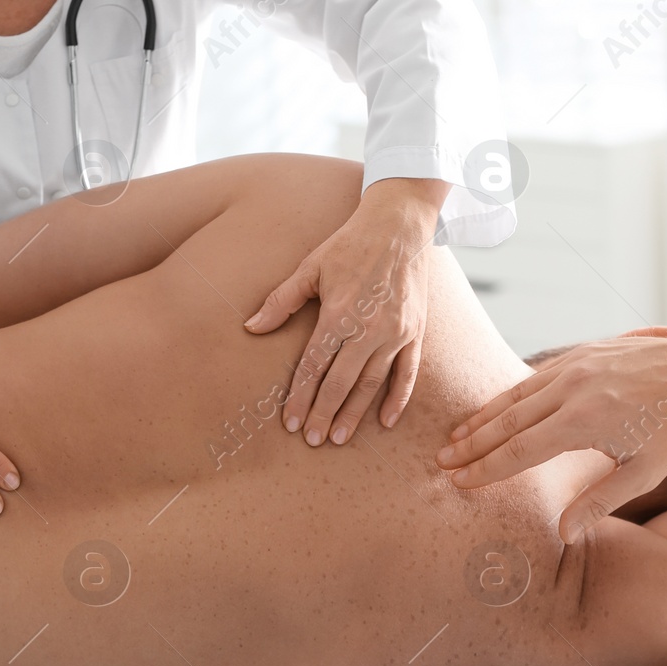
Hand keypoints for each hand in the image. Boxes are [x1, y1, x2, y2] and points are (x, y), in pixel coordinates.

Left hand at [243, 178, 444, 445]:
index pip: (314, 366)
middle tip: (313, 440)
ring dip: (355, 413)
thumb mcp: (310, 268)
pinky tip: (384, 421)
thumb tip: (251, 327)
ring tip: (339, 437)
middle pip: (342, 382)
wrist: (400, 225)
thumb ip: (281, 301)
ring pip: (372, 383)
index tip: (290, 421)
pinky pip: (407, 374)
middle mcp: (369, 329)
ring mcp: (396, 333)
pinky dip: (397, 399)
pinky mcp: (416, 333)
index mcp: (339, 314)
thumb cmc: (350, 245)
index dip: (300, 396)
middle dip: (324, 413)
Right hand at [436, 326, 666, 543]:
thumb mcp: (642, 475)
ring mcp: (576, 365)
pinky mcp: (583, 353)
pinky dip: (510, 395)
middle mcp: (572, 388)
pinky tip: (496, 407)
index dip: (485, 468)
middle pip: (508, 421)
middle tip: (443, 460)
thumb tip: (563, 533)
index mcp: (582, 422)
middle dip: (472, 444)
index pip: (519, 451)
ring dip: (485, 417)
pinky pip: (535, 376)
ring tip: (459, 435)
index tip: (459, 480)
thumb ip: (598, 502)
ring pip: (517, 395)